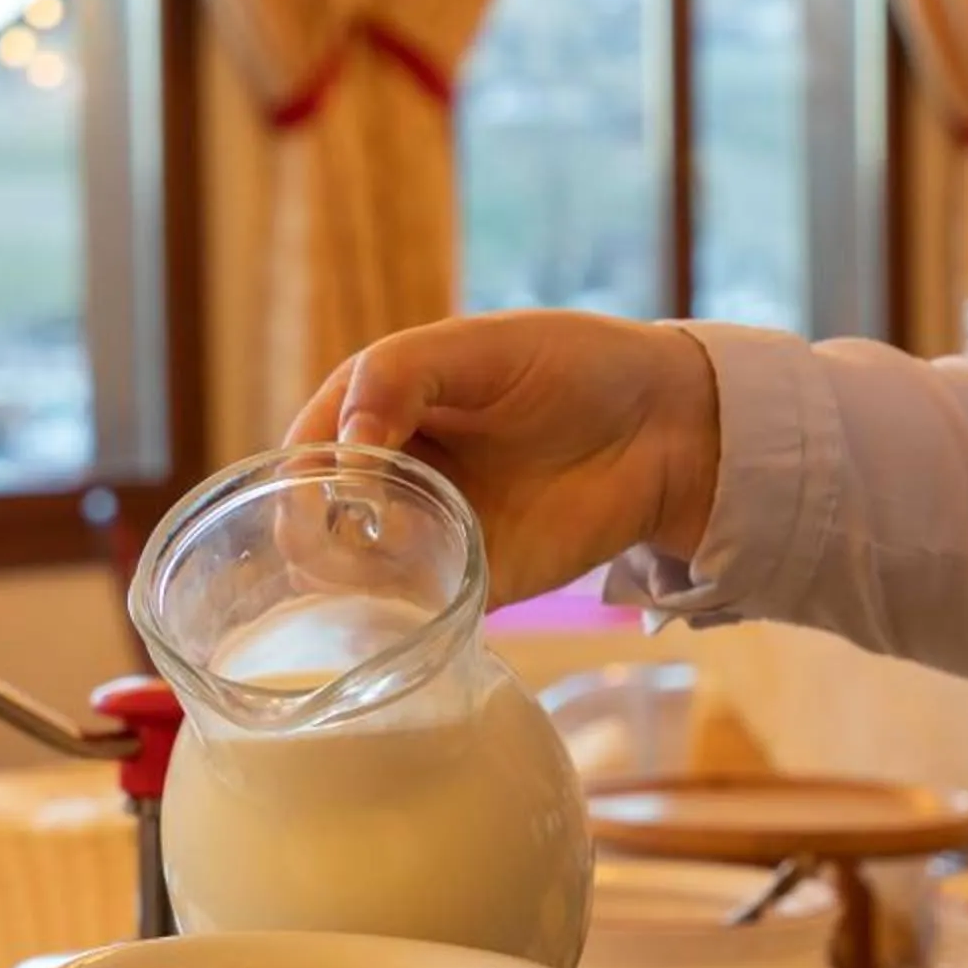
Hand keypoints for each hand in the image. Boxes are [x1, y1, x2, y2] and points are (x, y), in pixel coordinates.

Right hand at [287, 313, 721, 606]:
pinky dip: (397, 619)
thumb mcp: (476, 348)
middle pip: (317, 518)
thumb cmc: (572, 365)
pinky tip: (400, 614)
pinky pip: (415, 611)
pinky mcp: (469, 581)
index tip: (318, 493)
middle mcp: (392, 476)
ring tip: (374, 574)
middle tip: (342, 543)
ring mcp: (428, 532)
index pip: (308, 448)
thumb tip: (346, 448)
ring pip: (353, 571)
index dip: (300, 474)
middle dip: (315, 536)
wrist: (667, 429)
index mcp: (379, 410)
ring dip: (347, 581)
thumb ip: (399, 377)